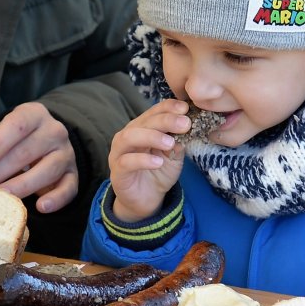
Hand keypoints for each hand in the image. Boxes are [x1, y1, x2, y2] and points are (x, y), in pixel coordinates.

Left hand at [0, 101, 77, 212]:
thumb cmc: (18, 140)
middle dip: (0, 171)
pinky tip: (40, 207)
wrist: (49, 142)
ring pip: (48, 170)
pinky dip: (55, 199)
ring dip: (22, 186)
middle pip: (28, 151)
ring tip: (3, 197)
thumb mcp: (4, 132)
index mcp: (35, 115)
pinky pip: (68, 188)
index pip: (17, 125)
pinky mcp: (73, 175)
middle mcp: (54, 131)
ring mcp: (66, 153)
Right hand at [106, 99, 191, 222]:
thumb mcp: (174, 155)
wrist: (147, 199)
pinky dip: (143, 160)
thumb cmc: (159, 172)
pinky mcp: (117, 171)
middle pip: (144, 121)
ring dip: (152, 137)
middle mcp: (128, 135)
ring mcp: (119, 153)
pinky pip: (126, 162)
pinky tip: (158, 162)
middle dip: (165, 120)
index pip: (154, 111)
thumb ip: (178, 141)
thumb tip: (187, 127)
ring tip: (170, 143)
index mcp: (142, 127)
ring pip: (130, 137)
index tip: (185, 108)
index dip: (169, 107)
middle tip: (185, 124)